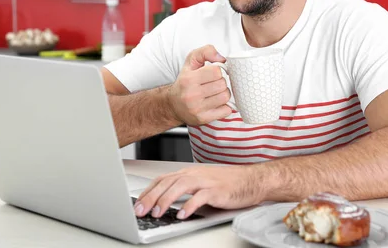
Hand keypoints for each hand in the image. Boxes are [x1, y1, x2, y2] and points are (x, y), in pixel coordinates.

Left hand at [133, 165, 262, 219]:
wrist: (250, 180)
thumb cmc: (227, 183)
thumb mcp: (201, 184)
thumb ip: (184, 189)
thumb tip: (164, 201)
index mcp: (189, 172)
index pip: (163, 179)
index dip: (148, 191)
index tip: (137, 203)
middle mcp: (195, 174)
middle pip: (168, 182)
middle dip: (151, 197)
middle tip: (140, 211)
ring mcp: (206, 181)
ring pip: (181, 186)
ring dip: (166, 200)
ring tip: (157, 213)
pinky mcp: (217, 190)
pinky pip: (200, 197)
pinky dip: (189, 206)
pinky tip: (182, 214)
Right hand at [167, 45, 232, 125]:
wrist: (173, 105)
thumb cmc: (185, 81)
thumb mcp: (191, 61)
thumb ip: (206, 52)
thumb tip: (222, 58)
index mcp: (189, 79)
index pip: (216, 72)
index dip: (218, 71)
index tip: (213, 74)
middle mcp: (192, 95)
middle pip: (222, 85)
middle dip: (221, 82)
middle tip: (214, 84)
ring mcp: (197, 109)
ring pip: (225, 97)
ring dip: (224, 94)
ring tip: (216, 93)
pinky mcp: (203, 119)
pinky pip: (226, 111)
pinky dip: (225, 106)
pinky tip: (217, 103)